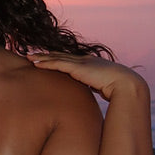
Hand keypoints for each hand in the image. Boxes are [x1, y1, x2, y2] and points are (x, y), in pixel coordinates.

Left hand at [28, 53, 147, 102]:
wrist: (126, 85)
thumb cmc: (119, 90)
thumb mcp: (104, 88)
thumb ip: (96, 89)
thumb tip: (93, 98)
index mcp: (91, 64)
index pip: (71, 59)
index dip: (58, 58)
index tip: (47, 58)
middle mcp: (85, 60)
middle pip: (61, 55)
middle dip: (46, 55)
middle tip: (33, 55)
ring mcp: (81, 62)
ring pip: (56, 57)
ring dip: (42, 57)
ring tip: (29, 57)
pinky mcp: (78, 68)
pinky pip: (58, 64)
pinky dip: (46, 63)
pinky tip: (36, 64)